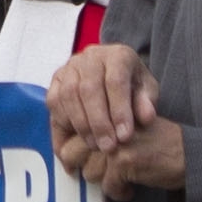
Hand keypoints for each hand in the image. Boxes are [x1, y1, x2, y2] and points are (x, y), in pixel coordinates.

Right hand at [47, 43, 183, 190]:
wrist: (115, 75)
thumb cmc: (133, 86)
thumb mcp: (147, 92)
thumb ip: (146, 103)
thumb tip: (146, 118)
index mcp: (118, 55)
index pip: (115, 81)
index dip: (119, 110)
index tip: (125, 136)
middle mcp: (90, 56)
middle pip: (89, 89)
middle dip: (98, 122)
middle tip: (108, 147)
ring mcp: (70, 66)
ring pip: (69, 94)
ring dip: (81, 124)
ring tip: (95, 146)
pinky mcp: (56, 80)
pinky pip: (54, 100)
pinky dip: (65, 121)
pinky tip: (78, 136)